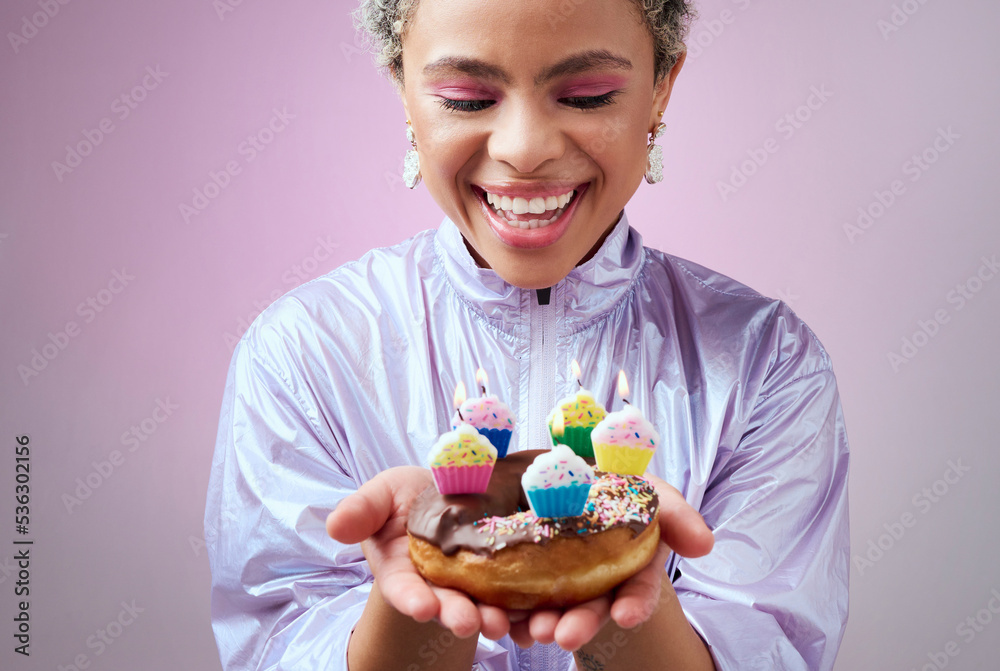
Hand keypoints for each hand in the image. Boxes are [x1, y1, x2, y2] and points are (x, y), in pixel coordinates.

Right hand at [325, 466, 511, 640]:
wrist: (451, 492)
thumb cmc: (411, 497)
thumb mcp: (384, 494)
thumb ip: (362, 510)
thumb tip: (335, 525)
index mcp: (404, 571)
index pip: (403, 589)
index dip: (411, 598)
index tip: (422, 606)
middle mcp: (438, 586)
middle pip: (446, 604)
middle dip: (457, 615)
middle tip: (470, 623)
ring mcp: (471, 587)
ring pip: (482, 608)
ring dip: (493, 619)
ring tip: (503, 624)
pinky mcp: (505, 582)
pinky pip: (517, 599)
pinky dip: (525, 611)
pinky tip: (536, 618)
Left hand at [507, 472, 713, 650]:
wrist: (571, 482)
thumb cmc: (618, 487)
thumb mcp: (652, 493)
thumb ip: (677, 516)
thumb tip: (704, 544)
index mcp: (631, 565)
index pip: (638, 589)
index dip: (635, 604)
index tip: (625, 615)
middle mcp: (597, 581)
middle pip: (592, 607)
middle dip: (581, 623)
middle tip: (565, 635)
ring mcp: (561, 583)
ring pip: (553, 610)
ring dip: (542, 624)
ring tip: (532, 631)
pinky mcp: (524, 579)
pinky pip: (515, 600)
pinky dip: (510, 614)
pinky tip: (502, 620)